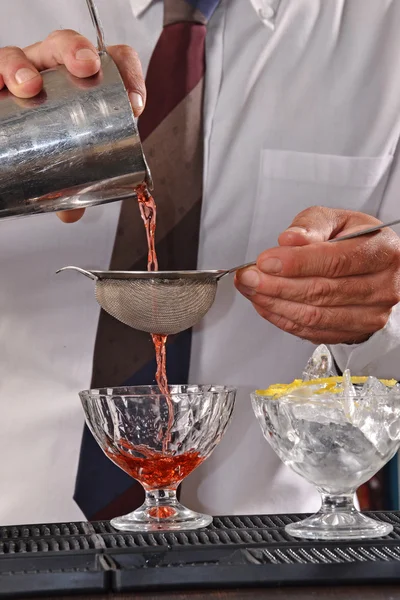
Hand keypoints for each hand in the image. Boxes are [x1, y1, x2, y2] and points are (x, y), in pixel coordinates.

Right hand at [0, 30, 145, 222]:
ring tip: (28, 87)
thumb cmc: (53, 143)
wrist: (15, 143)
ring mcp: (23, 73)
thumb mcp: (71, 163)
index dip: (128, 74)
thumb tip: (71, 214)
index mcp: (86, 84)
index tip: (135, 104)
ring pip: (22, 55)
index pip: (114, 62)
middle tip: (86, 70)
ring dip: (24, 66)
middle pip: (67, 45)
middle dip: (78, 52)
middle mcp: (53, 71)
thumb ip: (74, 188)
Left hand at [235, 207, 399, 344]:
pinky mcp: (355, 332)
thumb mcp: (337, 219)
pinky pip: (312, 331)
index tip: (265, 261)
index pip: (335, 261)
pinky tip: (266, 304)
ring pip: (314, 316)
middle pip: (322, 292)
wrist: (375, 265)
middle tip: (248, 277)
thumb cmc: (356, 239)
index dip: (296, 264)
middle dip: (277, 285)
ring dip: (275, 304)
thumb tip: (289, 240)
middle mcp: (383, 286)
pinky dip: (283, 319)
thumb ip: (311, 225)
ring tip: (251, 290)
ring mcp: (371, 314)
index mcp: (381, 252)